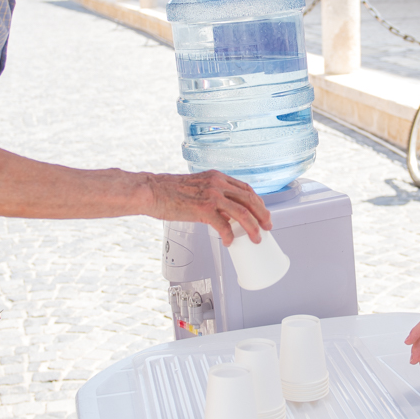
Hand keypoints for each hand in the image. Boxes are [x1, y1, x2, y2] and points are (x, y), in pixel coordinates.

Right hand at [144, 170, 271, 245]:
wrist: (151, 191)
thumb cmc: (168, 191)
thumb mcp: (197, 187)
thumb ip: (212, 196)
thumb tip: (224, 214)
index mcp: (217, 177)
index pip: (245, 187)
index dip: (258, 201)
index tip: (263, 212)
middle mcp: (217, 183)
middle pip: (250, 199)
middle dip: (263, 214)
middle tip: (268, 226)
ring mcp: (212, 195)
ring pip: (243, 212)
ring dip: (253, 227)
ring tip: (256, 238)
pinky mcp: (203, 209)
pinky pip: (224, 225)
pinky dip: (229, 235)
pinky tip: (229, 241)